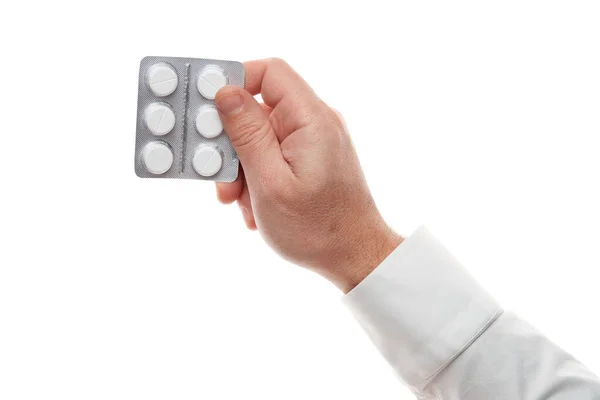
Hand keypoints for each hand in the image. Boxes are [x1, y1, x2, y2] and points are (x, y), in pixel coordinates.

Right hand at [214, 58, 401, 292]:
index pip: (269, 72)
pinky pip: (274, 155)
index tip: (207, 110)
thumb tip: (226, 92)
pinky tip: (257, 206)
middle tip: (223, 179)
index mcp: (311, 120)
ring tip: (243, 202)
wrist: (354, 256)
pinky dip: (258, 177)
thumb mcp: (270, 182)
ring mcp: (315, 142)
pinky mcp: (312, 159)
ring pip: (261, 137)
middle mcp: (316, 124)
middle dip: (232, 144)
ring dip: (243, 168)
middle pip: (259, 110)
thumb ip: (247, 134)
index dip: (234, 82)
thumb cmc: (318, 228)